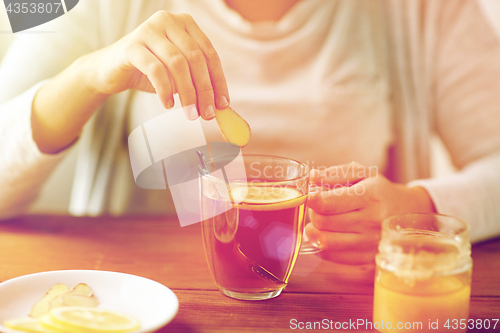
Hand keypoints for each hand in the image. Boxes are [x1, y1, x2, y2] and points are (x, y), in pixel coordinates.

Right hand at [87, 11, 228, 119]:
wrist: (111, 70)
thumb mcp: (178, 73)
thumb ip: (196, 80)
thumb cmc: (149, 71)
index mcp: (185, 24)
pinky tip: (168, 104)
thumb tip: (218, 104)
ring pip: (178, 64)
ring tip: (190, 114)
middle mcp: (168, 21)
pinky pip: (155, 70)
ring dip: (187, 93)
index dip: (218, 81)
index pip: (209, 53)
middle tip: (206, 114)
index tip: (222, 104)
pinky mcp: (131, 46)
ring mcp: (149, 30)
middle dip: (204, 90)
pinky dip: (165, 90)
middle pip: (196, 58)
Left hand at [305, 163, 435, 264]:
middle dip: (313, 214)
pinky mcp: (367, 258)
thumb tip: (312, 177)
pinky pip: (332, 256)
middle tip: (317, 208)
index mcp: (369, 196)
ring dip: (314, 232)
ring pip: (326, 242)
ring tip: (318, 223)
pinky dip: (323, 246)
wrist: (409, 213)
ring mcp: (370, 243)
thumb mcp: (363, 173)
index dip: (311, 200)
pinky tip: (329, 235)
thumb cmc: (380, 190)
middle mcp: (371, 221)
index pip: (328, 204)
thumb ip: (335, 173)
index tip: (309, 197)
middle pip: (323, 222)